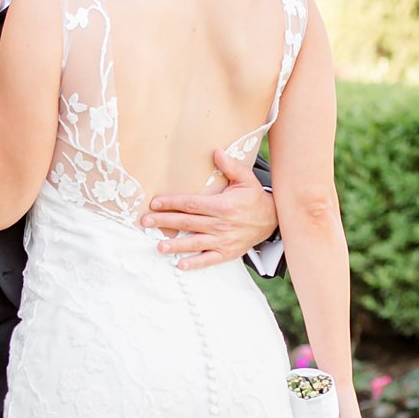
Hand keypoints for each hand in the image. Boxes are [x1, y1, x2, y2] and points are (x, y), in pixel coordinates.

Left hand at [143, 145, 276, 269]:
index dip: (172, 203)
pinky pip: (208, 259)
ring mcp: (223, 241)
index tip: (155, 203)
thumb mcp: (246, 179)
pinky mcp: (227, 252)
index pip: (192, 204)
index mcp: (223, 206)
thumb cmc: (254, 198)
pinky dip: (195, 263)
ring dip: (175, 245)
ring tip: (159, 246)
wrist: (272, 220)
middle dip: (165, 221)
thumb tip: (216, 152)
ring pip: (195, 243)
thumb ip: (231, 166)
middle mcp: (221, 225)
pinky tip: (180, 265)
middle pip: (187, 223)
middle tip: (146, 222)